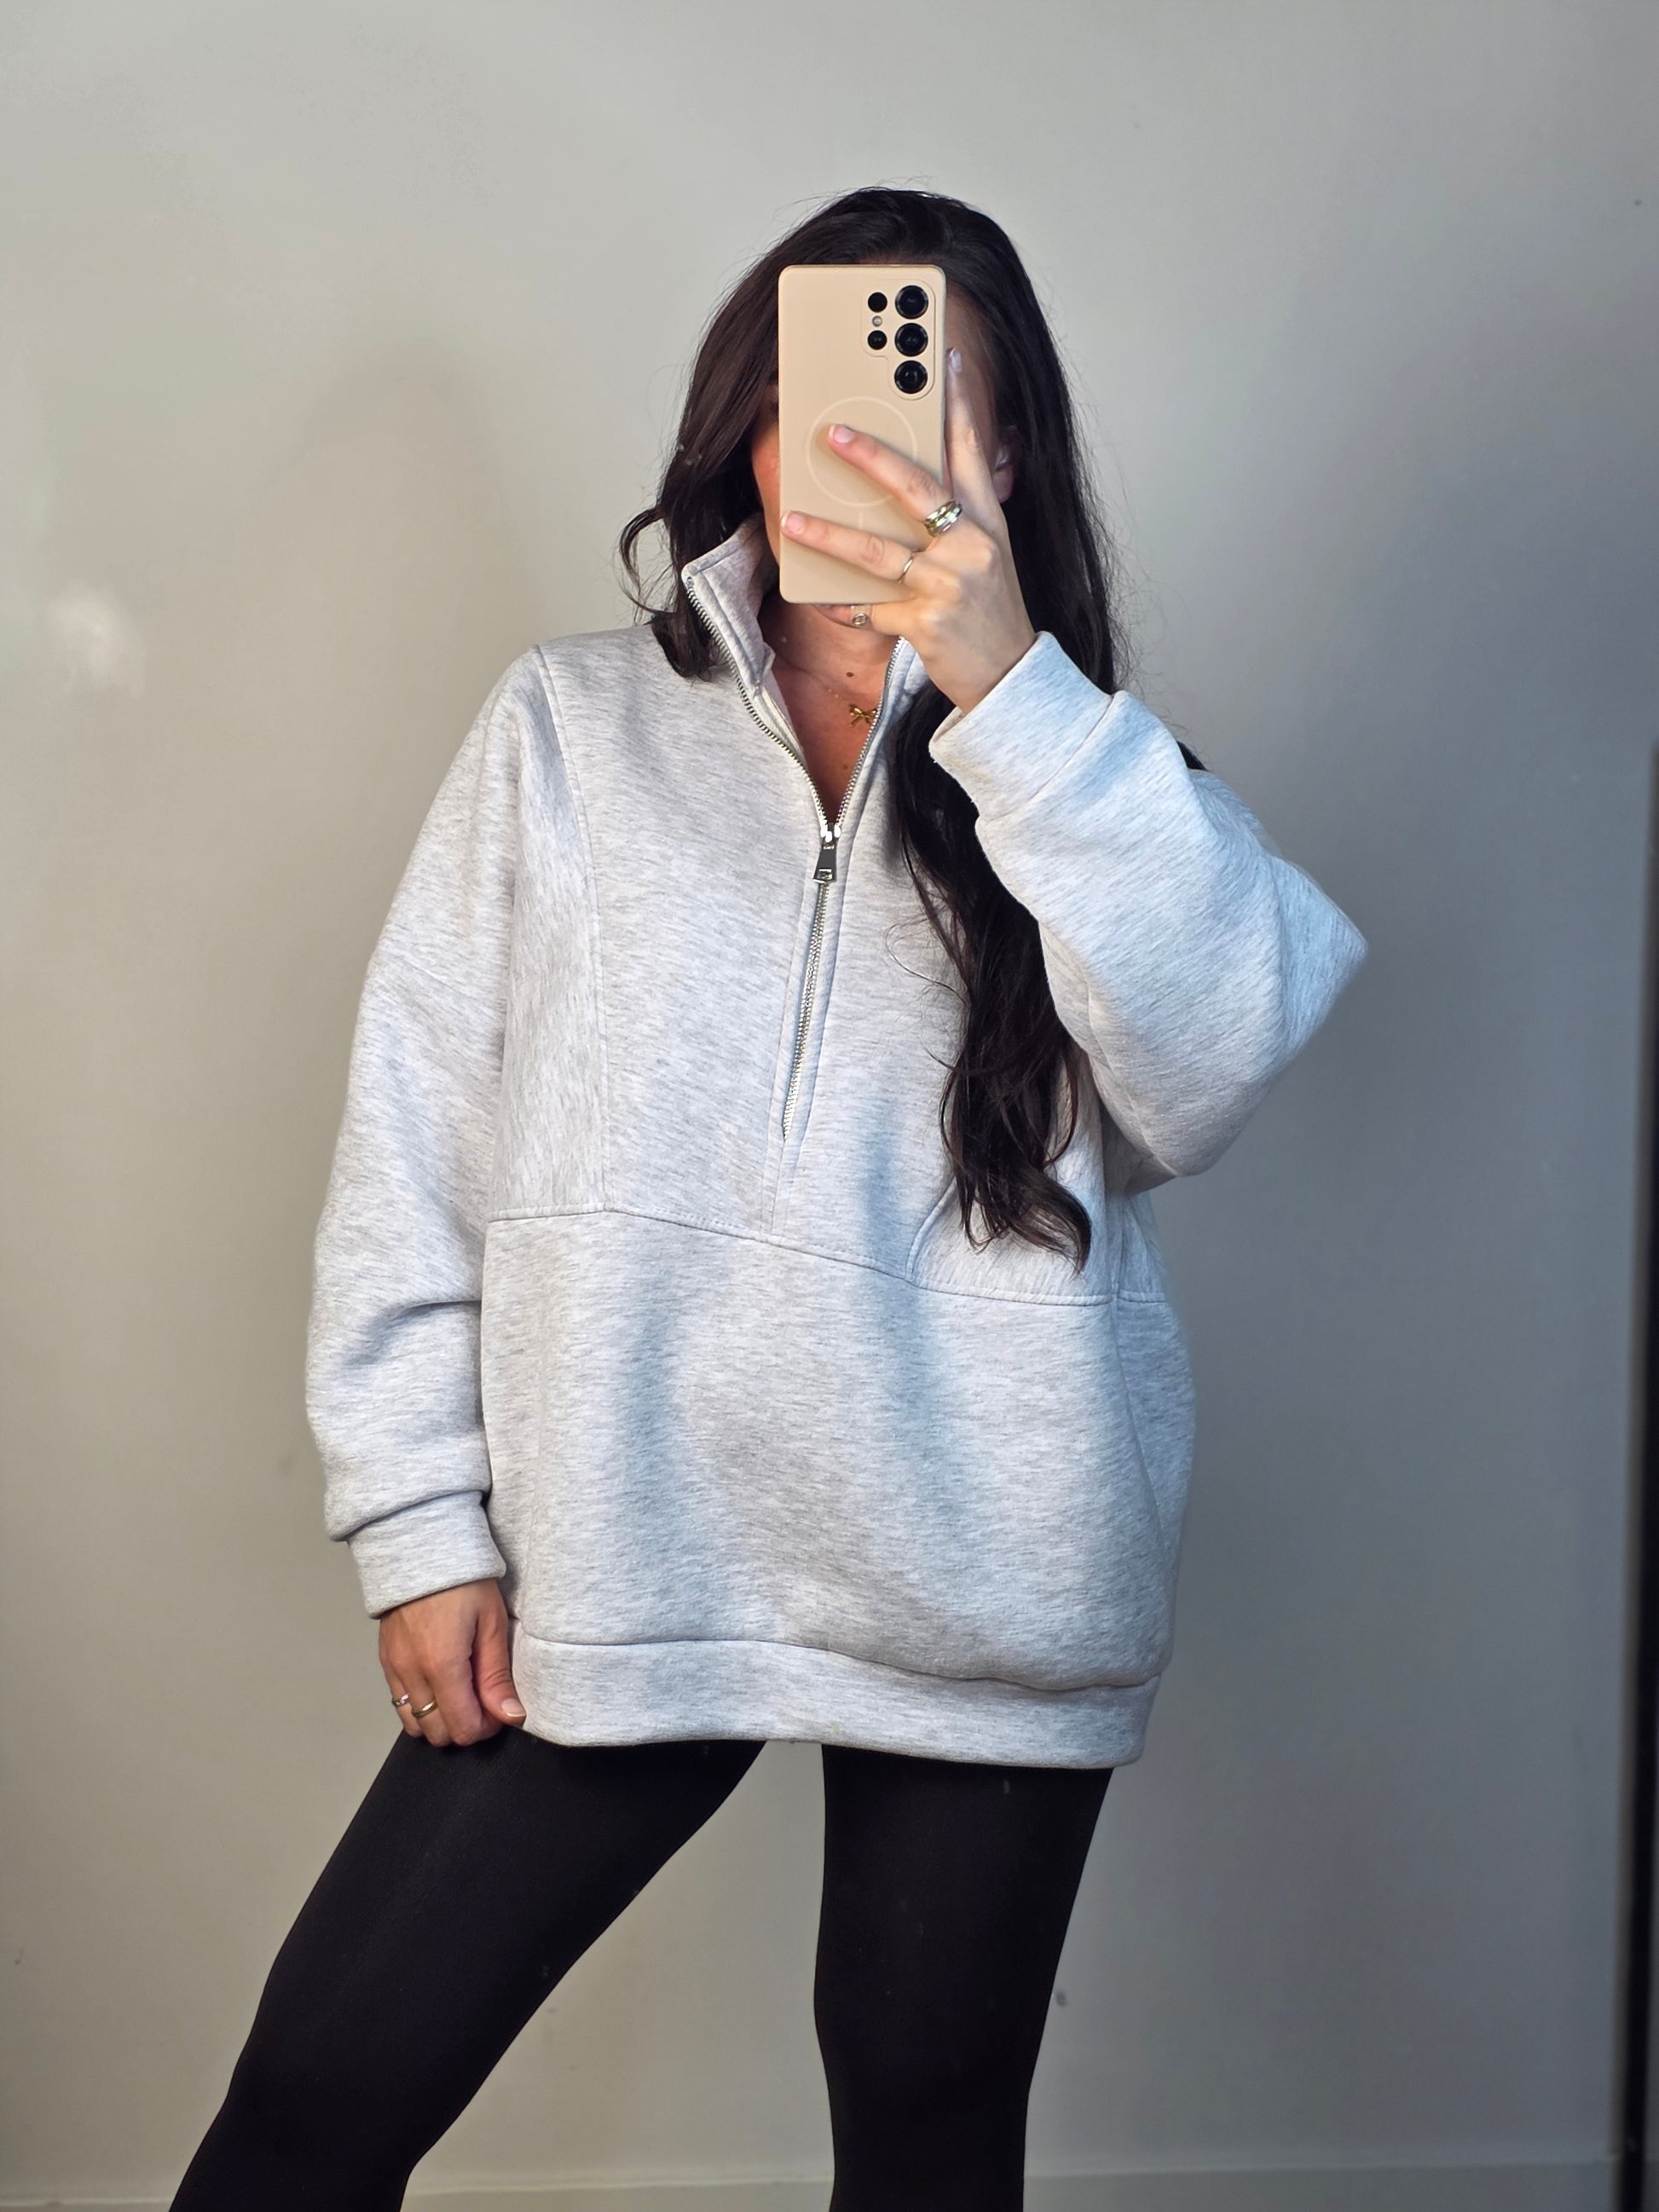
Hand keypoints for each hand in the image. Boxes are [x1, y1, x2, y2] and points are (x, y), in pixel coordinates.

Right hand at [380, 1578, 524, 1746]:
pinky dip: (421, 1705)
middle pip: (437, 1733)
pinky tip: (440, 1683)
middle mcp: (412, 1672)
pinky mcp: (386, 1661)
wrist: (422, 1548)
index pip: (462, 1728)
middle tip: (483, 1701)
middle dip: (464, 1726)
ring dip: (439, 1720)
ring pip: (413, 1724)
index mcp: (442, 1665)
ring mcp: (394, 1668)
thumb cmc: (462, 1581)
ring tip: (461, 1693)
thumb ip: (497, 1676)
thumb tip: (510, 1716)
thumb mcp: (491, 1624)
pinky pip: (400, 1703)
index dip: (487, 1727)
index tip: (499, 1709)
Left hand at [778, 345, 1037, 714]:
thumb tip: (904, 488)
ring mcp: (948, 586)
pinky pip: (870, 609)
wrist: (1010, 678)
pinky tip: (820, 596)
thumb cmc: (990, 612)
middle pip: (916, 490)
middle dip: (872, 458)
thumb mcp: (988, 556)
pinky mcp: (926, 624)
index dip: (958, 402)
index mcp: (987, 523)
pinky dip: (844, 605)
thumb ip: (956, 518)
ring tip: (795, 520)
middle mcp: (971, 547)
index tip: (942, 359)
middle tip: (832, 433)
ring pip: (878, 553)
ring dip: (831, 536)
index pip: (972, 451)